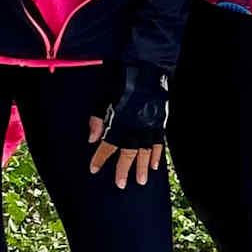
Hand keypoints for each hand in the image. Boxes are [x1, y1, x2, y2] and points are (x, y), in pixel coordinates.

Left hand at [89, 62, 168, 188]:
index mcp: (120, 120)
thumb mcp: (103, 96)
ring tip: (141, 181)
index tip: (93, 169)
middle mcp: (135, 126)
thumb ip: (97, 119)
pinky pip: (159, 142)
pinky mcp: (160, 121)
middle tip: (121, 185)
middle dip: (123, 169)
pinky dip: (157, 155)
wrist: (147, 66)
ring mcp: (150, 124)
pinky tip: (155, 165)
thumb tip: (91, 139)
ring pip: (146, 151)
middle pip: (129, 153)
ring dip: (143, 167)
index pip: (108, 145)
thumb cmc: (122, 79)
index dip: (100, 158)